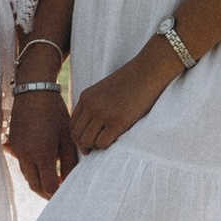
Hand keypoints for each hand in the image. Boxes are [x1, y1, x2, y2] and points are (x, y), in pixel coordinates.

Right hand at [7, 84, 75, 197]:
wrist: (34, 91)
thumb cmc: (55, 113)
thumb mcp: (67, 137)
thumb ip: (70, 161)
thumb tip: (70, 179)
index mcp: (42, 155)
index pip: (49, 186)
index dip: (59, 194)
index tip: (68, 193)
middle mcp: (27, 156)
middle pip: (35, 186)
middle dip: (48, 193)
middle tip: (60, 193)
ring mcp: (18, 151)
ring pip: (28, 176)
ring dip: (39, 182)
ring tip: (54, 179)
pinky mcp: (14, 144)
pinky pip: (23, 165)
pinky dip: (33, 171)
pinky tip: (44, 165)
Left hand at [66, 37, 185, 155]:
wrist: (148, 71)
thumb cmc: (132, 81)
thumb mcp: (106, 89)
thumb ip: (96, 103)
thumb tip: (94, 125)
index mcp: (86, 97)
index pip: (72, 124)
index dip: (78, 137)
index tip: (88, 142)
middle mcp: (91, 106)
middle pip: (77, 135)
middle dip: (84, 145)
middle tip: (95, 150)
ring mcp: (103, 114)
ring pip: (87, 141)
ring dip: (95, 147)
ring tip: (106, 145)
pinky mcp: (117, 122)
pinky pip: (102, 143)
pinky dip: (106, 147)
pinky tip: (115, 141)